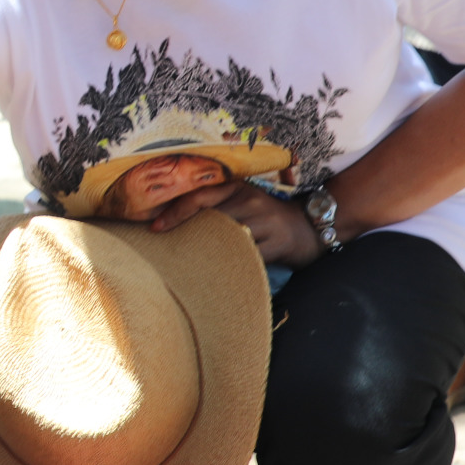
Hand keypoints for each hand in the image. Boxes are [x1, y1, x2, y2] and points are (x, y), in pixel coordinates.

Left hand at [148, 178, 321, 267]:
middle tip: (162, 251)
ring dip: (205, 254)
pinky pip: (246, 258)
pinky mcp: (276, 244)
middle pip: (209, 220)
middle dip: (185, 235)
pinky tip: (214, 276)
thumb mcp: (243, 200)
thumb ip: (217, 206)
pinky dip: (230, 266)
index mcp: (237, 188)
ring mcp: (264, 222)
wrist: (310, 225)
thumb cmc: (266, 215)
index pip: (199, 197)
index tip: (154, 227)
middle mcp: (249, 202)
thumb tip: (174, 221)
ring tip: (185, 266)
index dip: (175, 212)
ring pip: (226, 240)